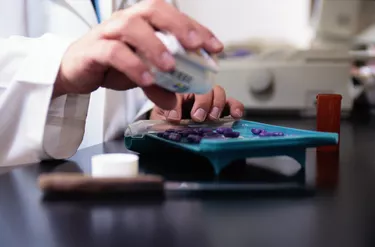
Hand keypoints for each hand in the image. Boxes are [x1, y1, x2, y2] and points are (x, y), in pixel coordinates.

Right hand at [53, 0, 222, 109]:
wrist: (77, 70)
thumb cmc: (112, 65)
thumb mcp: (143, 75)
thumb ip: (160, 85)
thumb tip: (178, 101)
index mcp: (144, 22)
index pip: (174, 17)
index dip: (197, 28)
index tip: (216, 47)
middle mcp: (128, 20)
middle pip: (155, 10)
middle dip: (180, 26)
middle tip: (197, 45)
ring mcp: (109, 32)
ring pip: (133, 28)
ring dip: (155, 46)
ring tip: (170, 66)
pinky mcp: (94, 49)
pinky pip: (114, 52)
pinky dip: (132, 65)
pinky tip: (145, 79)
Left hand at [150, 85, 244, 121]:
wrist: (173, 128)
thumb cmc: (167, 121)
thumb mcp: (160, 120)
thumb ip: (163, 120)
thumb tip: (169, 121)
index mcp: (176, 91)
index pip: (178, 90)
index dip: (177, 103)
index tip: (174, 118)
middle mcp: (195, 91)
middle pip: (202, 88)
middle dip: (201, 102)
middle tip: (197, 117)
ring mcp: (210, 98)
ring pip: (218, 91)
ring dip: (217, 104)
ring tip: (212, 117)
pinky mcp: (222, 107)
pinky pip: (232, 103)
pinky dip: (236, 107)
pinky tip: (236, 115)